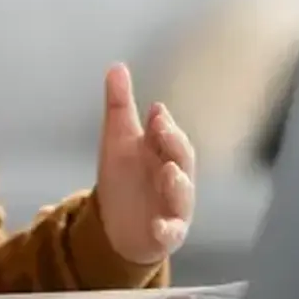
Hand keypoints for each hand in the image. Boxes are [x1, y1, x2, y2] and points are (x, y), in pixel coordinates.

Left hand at [96, 64, 195, 265]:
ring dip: (178, 183)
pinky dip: (168, 230)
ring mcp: (173, 206)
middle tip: (162, 129)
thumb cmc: (123, 177)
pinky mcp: (166, 233)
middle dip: (174, 144)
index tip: (155, 111)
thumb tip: (117, 65)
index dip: (164, 124)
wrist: (116, 224)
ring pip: (183, 194)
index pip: (169, 135)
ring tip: (168, 171)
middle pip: (181, 159)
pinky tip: (159, 227)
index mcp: (163, 152)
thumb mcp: (116, 138)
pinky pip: (172, 232)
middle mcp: (174, 177)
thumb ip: (119, 104)